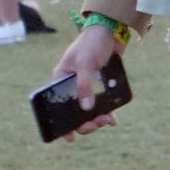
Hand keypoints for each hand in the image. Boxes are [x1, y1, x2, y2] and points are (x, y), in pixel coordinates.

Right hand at [54, 25, 120, 140]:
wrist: (111, 31)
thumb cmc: (93, 43)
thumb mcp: (86, 63)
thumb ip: (85, 85)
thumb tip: (86, 109)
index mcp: (60, 78)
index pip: (57, 105)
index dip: (61, 123)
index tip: (69, 137)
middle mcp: (71, 84)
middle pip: (74, 111)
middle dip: (84, 122)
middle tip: (96, 125)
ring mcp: (86, 85)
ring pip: (88, 109)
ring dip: (96, 118)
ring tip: (106, 121)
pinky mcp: (100, 84)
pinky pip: (101, 103)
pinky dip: (106, 112)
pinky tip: (113, 119)